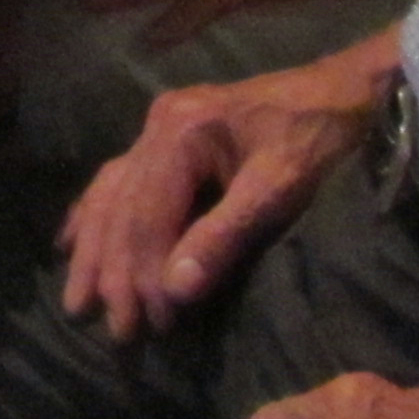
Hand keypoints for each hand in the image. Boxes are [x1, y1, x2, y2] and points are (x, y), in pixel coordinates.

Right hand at [58, 54, 382, 342]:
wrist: (346, 89)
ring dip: (94, 250)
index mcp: (180, 131)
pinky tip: (72, 239)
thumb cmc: (318, 137)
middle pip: (121, 208)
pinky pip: (117, 179)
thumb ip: (225, 236)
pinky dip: (94, 213)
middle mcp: (156, 126)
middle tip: (115, 329)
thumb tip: (176, 291)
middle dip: (114, 272)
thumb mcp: (278, 187)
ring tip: (78, 299)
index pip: (147, 215)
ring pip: (110, 195)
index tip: (155, 324)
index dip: (145, 273)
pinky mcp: (168, 135)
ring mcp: (157, 128)